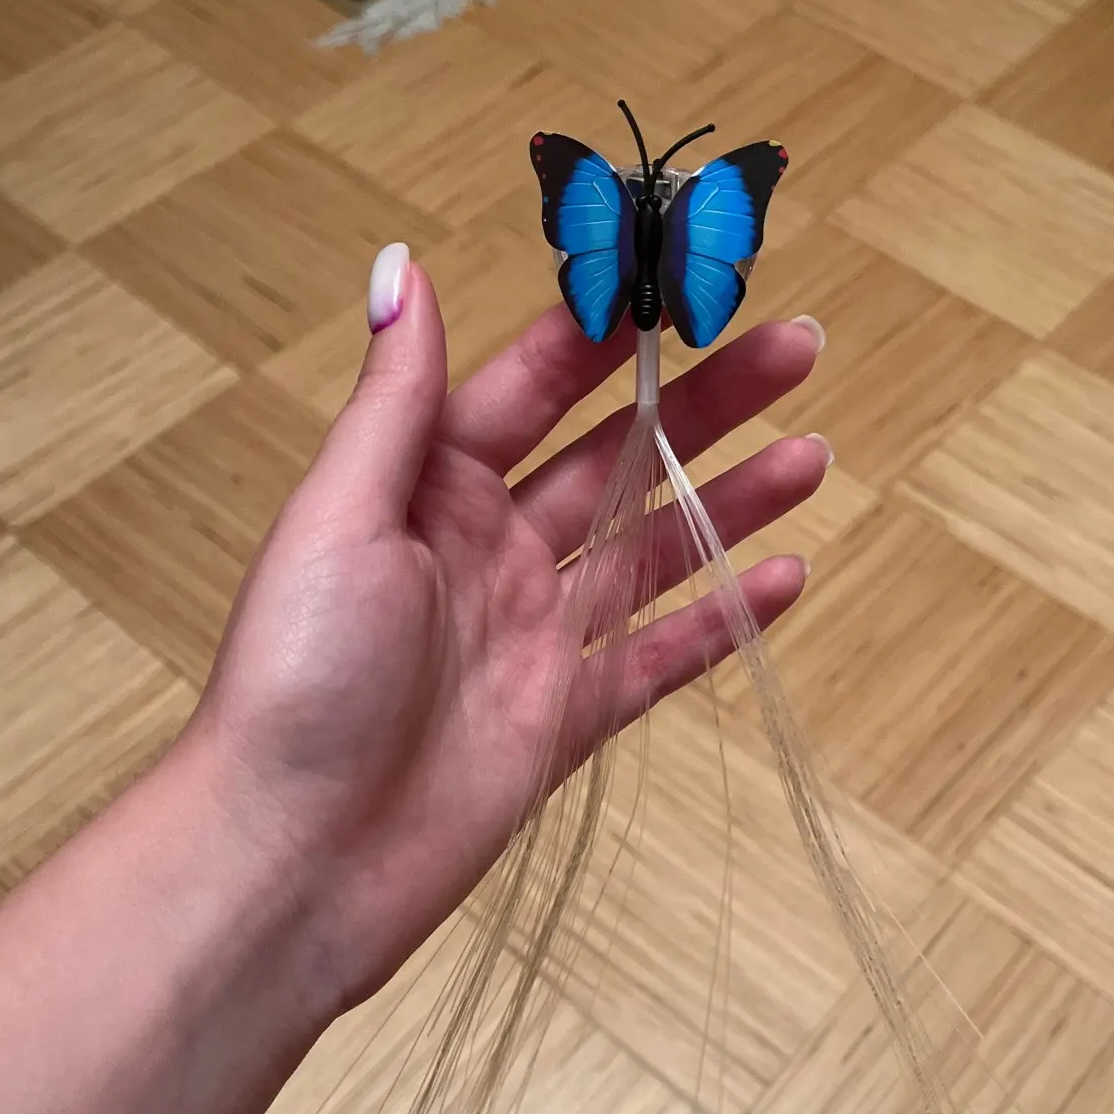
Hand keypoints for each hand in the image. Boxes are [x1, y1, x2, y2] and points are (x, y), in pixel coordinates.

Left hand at [182, 251, 827, 1014]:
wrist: (298, 854)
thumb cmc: (301, 673)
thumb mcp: (340, 515)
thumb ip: (393, 399)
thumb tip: (402, 259)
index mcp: (430, 485)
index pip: (538, 384)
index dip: (612, 330)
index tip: (687, 273)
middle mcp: (491, 547)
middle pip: (617, 455)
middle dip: (705, 402)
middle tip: (797, 346)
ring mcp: (535, 635)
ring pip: (653, 551)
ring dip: (730, 501)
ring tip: (815, 454)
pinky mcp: (565, 718)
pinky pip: (658, 658)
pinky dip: (723, 622)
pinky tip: (788, 580)